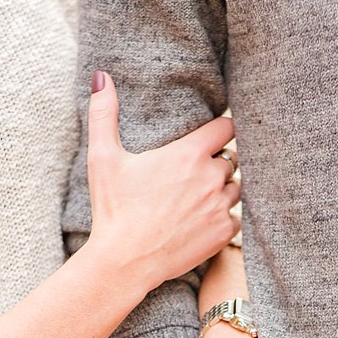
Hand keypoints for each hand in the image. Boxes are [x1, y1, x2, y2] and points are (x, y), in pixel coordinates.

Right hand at [84, 72, 239, 293]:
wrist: (126, 260)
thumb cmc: (113, 208)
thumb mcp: (103, 157)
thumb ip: (104, 113)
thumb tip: (100, 77)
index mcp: (189, 154)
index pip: (227, 127)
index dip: (220, 128)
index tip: (212, 133)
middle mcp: (212, 178)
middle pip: (232, 158)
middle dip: (217, 161)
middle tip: (194, 170)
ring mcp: (221, 207)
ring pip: (236, 188)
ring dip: (223, 188)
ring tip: (198, 195)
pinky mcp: (225, 233)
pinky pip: (237, 217)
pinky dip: (224, 216)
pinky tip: (202, 218)